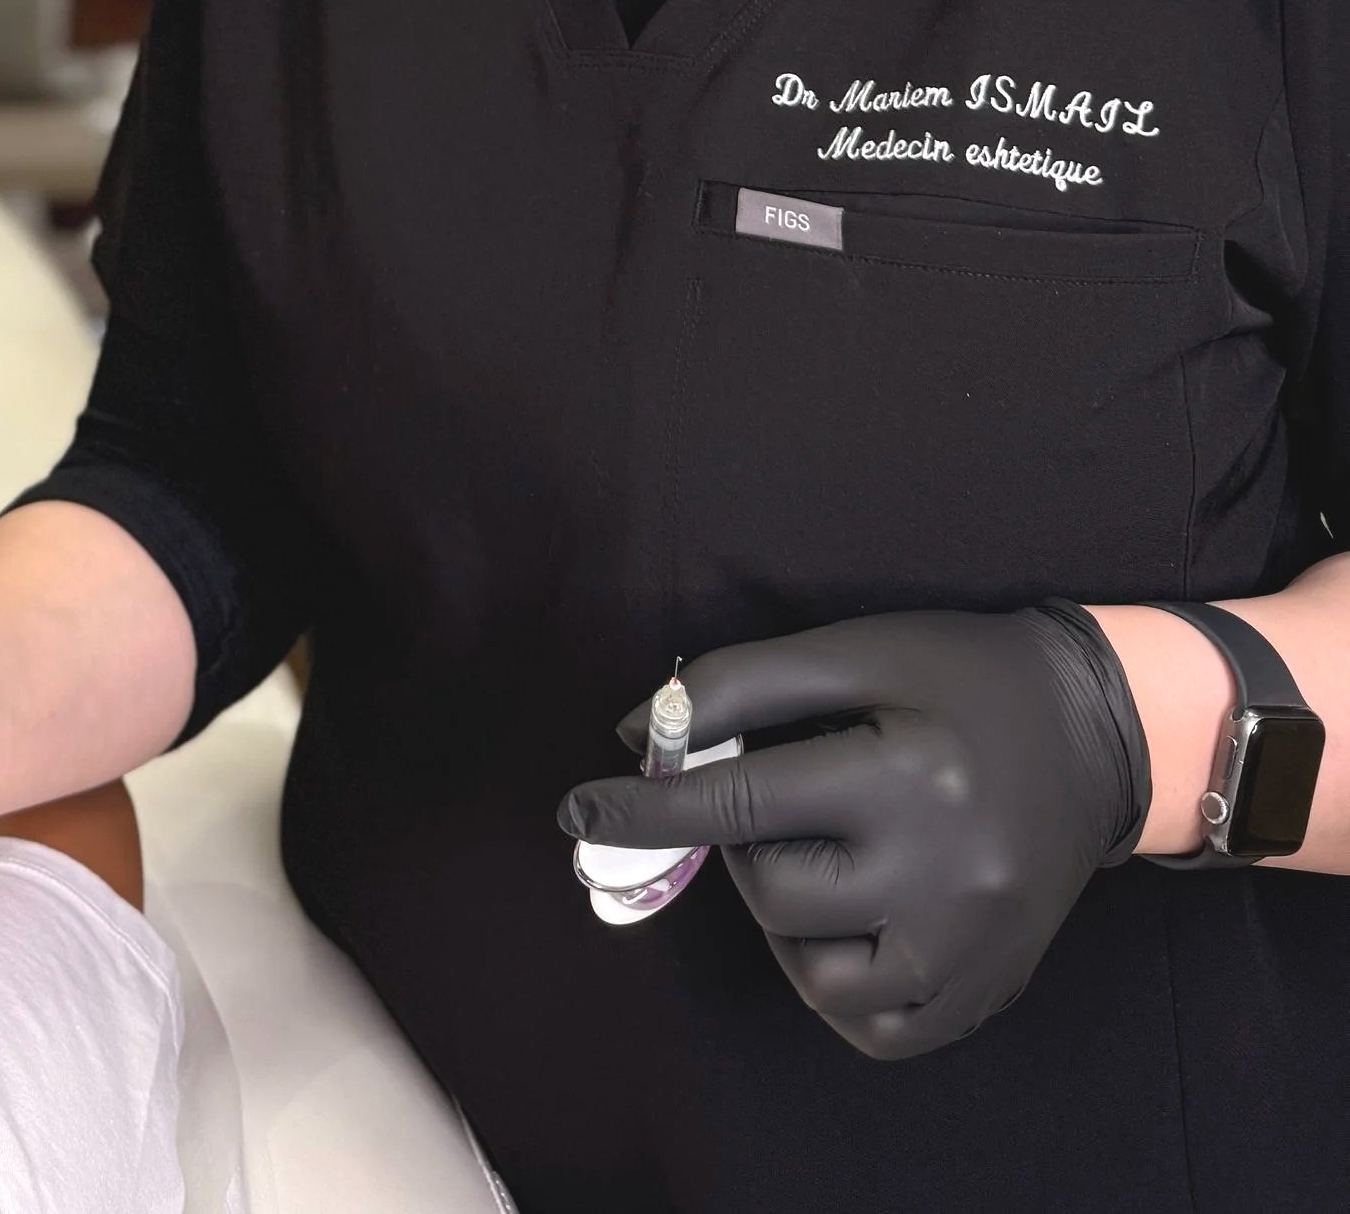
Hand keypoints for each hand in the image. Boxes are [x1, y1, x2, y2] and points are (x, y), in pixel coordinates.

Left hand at [558, 604, 1149, 1058]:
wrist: (1100, 733)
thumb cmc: (964, 679)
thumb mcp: (859, 649)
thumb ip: (741, 686)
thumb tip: (638, 735)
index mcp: (907, 773)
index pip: (741, 803)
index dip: (649, 806)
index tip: (578, 810)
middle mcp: (943, 875)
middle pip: (775, 891)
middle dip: (743, 845)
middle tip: (777, 801)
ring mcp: (971, 948)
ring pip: (817, 974)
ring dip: (782, 918)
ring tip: (814, 857)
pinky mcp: (987, 990)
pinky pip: (875, 1028)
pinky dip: (834, 983)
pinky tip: (842, 922)